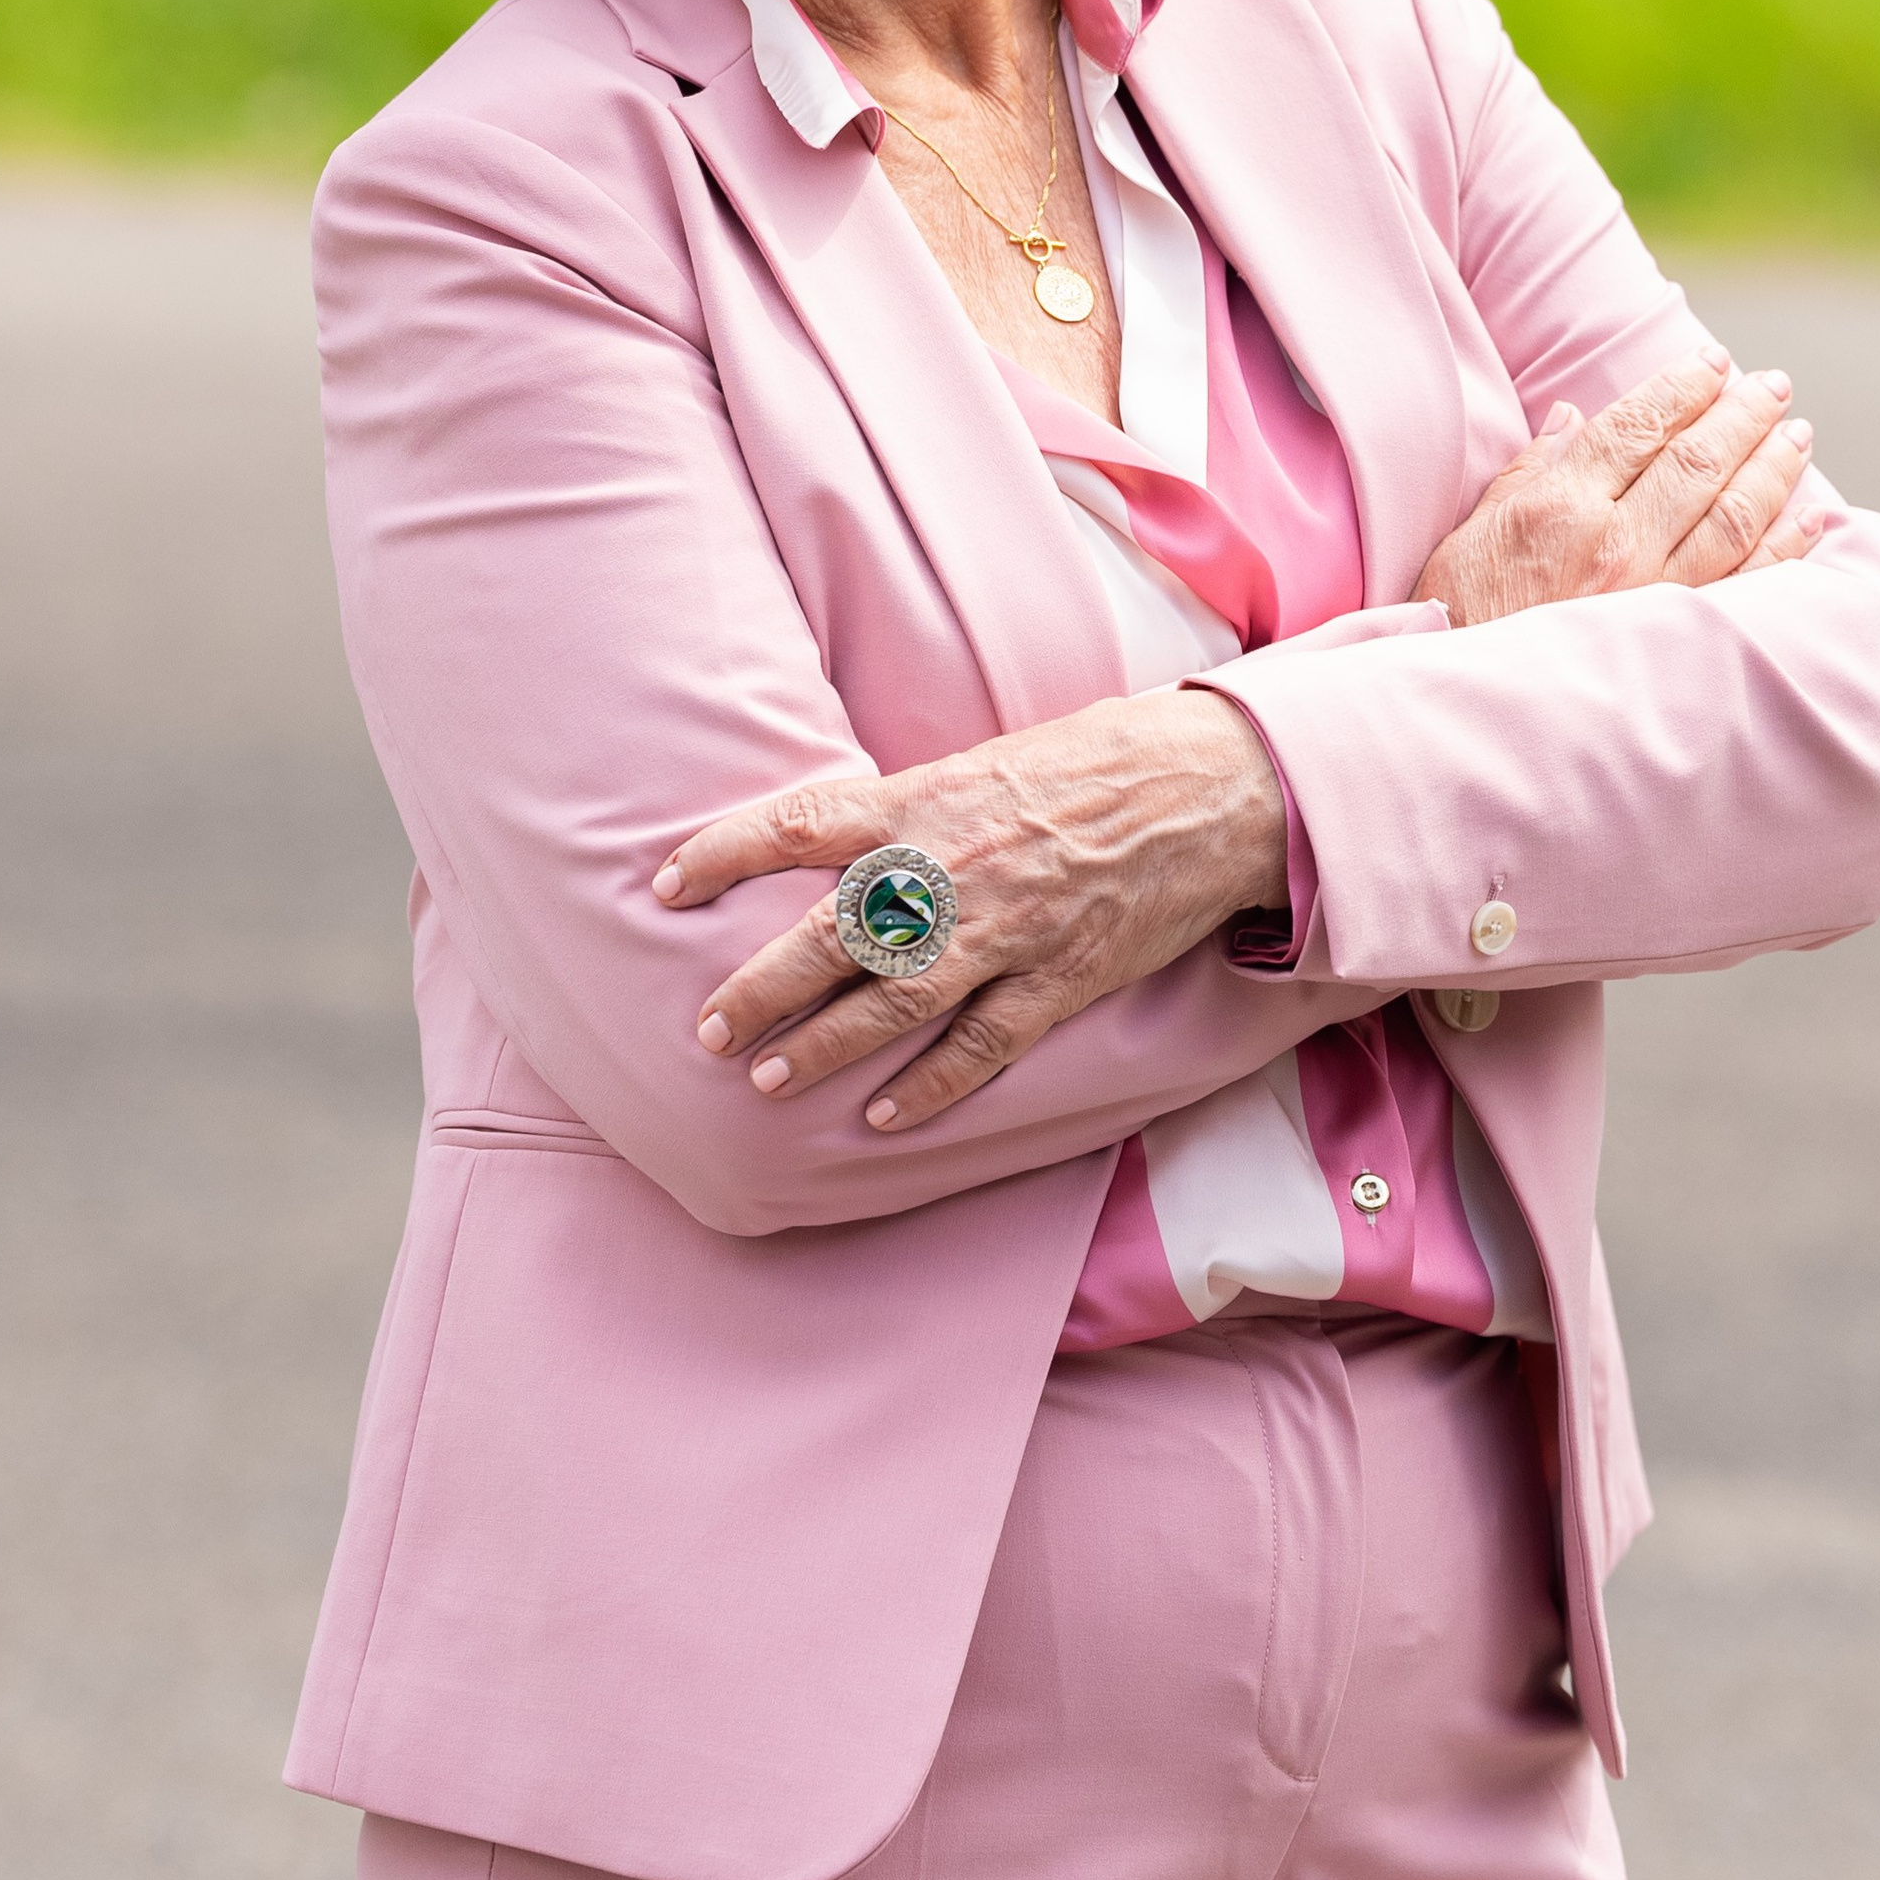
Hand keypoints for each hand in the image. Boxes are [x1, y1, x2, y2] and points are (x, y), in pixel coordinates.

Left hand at [655, 687, 1287, 1129]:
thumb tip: (840, 842)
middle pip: (833, 935)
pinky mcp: (1060, 980)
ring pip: (895, 1002)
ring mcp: (1007, 932)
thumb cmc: (1097, 762)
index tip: (667, 882)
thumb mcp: (986, 761)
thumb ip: (913, 809)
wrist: (1212, 787)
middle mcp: (954, 869)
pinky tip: (881, 1117)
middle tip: (707, 1023)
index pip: (799, 822)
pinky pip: (980, 1047)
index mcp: (927, 799)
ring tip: (765, 1080)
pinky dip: (929, 1088)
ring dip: (823, 1046)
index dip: (724, 851)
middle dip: (761, 986)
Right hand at [1417, 344, 1823, 629]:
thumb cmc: (1459, 619)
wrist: (1472, 714)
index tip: (1713, 362)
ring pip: (1734, 514)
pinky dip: (1787, 546)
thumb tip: (1573, 419)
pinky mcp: (1677, 639)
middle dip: (1742, 414)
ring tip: (1797, 433)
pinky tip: (1812, 516)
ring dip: (1774, 467)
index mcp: (1559, 508)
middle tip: (1773, 385)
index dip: (1682, 387)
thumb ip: (1530, 472)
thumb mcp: (1473, 533)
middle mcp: (1615, 545)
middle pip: (1697, 461)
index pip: (1637, 427)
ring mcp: (1653, 595)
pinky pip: (1750, 583)